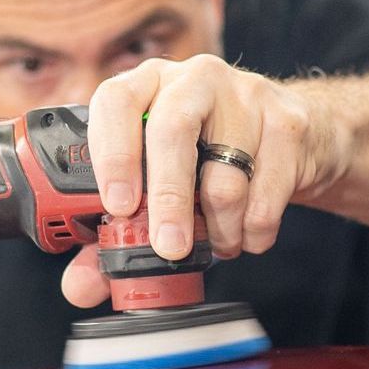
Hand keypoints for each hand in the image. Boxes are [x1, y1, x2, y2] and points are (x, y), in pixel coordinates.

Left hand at [62, 56, 324, 308]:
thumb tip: (79, 288)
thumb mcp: (156, 187)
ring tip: (215, 242)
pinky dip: (253, 229)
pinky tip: (245, 233)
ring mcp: (244, 95)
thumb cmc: (205, 159)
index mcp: (146, 86)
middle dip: (168, 199)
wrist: (289, 136)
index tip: (118, 207)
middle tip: (168, 248)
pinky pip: (268, 192)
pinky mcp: (287, 121)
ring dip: (219, 227)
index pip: (117, 102)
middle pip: (173, 132)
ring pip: (226, 174)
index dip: (113, 155)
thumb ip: (111, 238)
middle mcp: (193, 80)